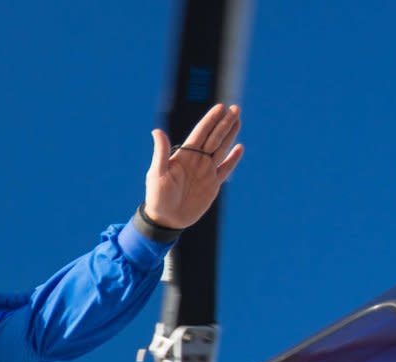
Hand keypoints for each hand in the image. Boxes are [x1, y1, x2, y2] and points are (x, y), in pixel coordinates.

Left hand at [143, 103, 243, 229]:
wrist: (166, 219)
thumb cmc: (157, 196)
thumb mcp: (157, 173)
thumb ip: (161, 152)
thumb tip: (156, 131)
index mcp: (185, 155)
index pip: (200, 133)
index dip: (210, 120)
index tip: (221, 107)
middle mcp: (197, 160)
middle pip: (214, 137)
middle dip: (225, 123)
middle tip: (235, 108)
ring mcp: (206, 171)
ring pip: (222, 149)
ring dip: (230, 135)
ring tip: (238, 120)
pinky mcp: (213, 185)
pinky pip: (225, 169)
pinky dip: (233, 159)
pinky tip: (239, 148)